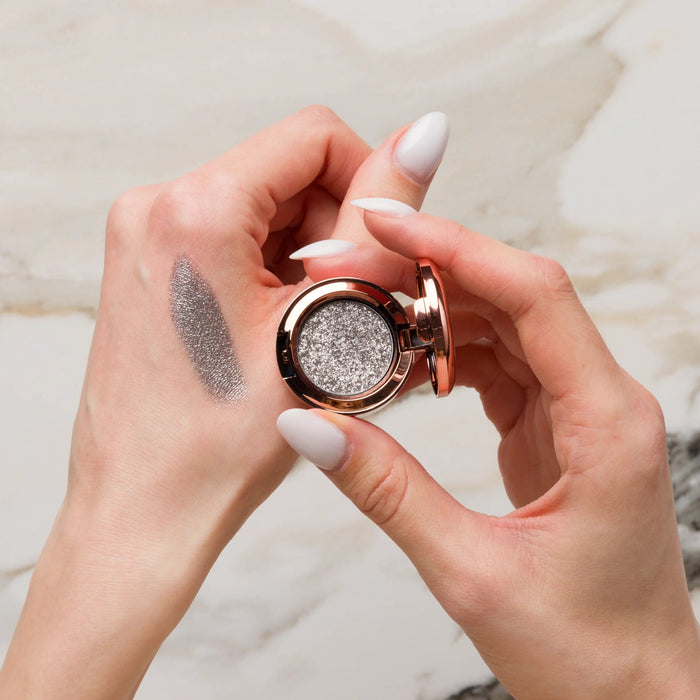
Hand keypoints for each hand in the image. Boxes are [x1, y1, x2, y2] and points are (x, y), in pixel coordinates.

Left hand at [0, 111, 448, 697]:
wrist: (146, 508)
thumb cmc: (219, 444)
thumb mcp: (324, 325)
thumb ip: (377, 223)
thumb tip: (423, 135)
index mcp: (196, 210)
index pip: (315, 136)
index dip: (370, 185)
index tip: (382, 250)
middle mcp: (157, 208)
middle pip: (289, 174)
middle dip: (337, 234)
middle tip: (348, 308)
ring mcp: (147, 236)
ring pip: (265, 209)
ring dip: (309, 259)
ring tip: (311, 331)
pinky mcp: (151, 265)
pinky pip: (233, 237)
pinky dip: (274, 271)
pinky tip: (280, 330)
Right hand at [277, 201, 699, 698]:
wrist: (633, 693)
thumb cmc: (586, 652)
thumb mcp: (472, 573)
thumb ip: (388, 493)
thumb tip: (312, 429)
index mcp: (607, 423)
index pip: (535, 294)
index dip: (458, 246)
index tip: (386, 223)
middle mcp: (602, 400)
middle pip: (513, 295)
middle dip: (428, 273)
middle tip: (348, 270)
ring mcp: (579, 409)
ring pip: (502, 324)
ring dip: (433, 314)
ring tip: (364, 320)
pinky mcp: (554, 424)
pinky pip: (497, 361)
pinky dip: (445, 353)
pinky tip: (402, 366)